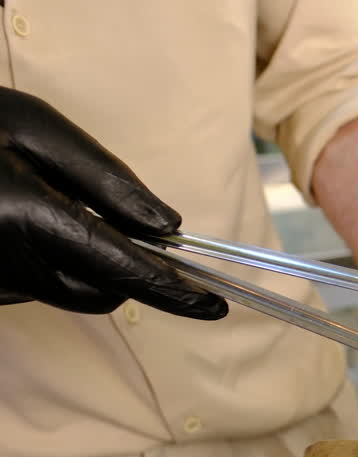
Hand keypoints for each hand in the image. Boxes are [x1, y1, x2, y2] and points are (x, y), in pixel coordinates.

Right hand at [0, 87, 225, 317]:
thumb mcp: (33, 128)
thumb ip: (106, 179)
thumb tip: (168, 226)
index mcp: (27, 218)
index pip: (123, 269)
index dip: (175, 291)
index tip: (215, 305)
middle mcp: (9, 264)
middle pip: (105, 293)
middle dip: (130, 272)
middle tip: (126, 227)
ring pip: (72, 294)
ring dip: (90, 267)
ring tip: (53, 208)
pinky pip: (37, 287)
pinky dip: (51, 264)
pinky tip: (22, 221)